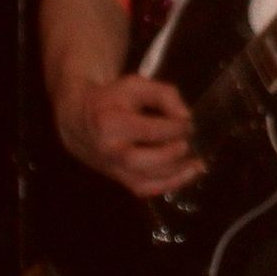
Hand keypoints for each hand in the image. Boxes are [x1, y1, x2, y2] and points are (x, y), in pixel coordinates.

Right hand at [55, 73, 204, 197]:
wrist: (79, 119)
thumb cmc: (112, 99)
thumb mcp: (136, 86)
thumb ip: (164, 95)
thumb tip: (186, 117)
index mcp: (110, 123)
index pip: (149, 130)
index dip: (175, 128)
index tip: (189, 122)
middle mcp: (109, 151)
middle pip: (143, 162)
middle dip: (171, 154)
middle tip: (188, 142)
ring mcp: (113, 168)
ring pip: (145, 181)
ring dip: (176, 175)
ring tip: (198, 163)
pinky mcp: (119, 179)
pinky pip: (144, 189)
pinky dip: (169, 185)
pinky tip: (188, 174)